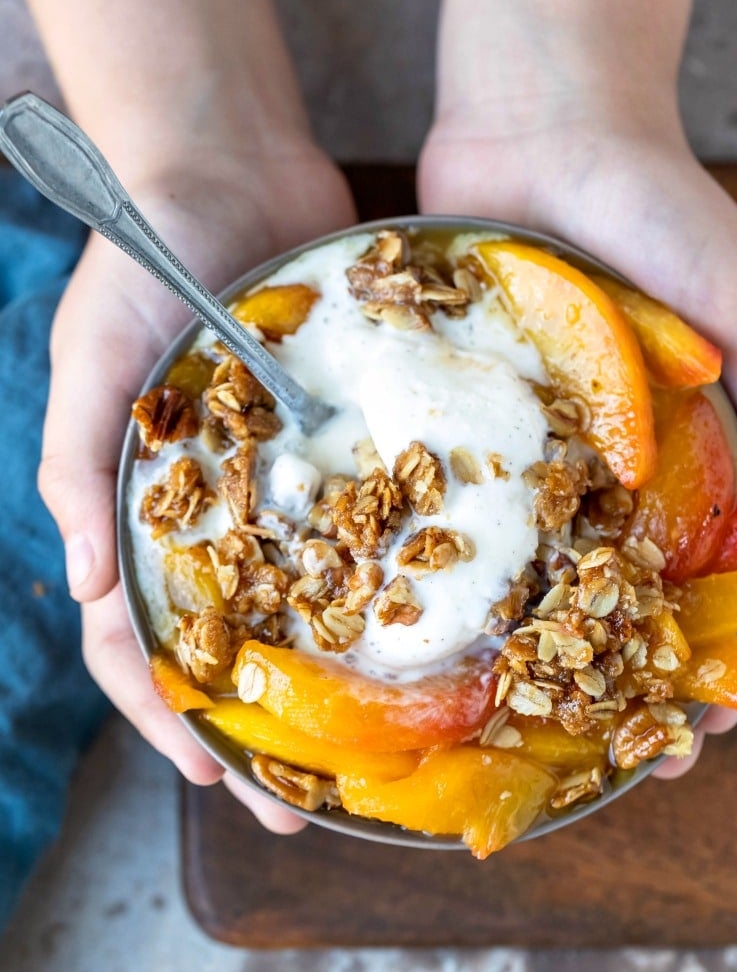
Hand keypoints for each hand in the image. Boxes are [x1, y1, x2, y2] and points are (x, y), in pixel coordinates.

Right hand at [39, 140, 355, 831]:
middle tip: (302, 804)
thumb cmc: (138, 259)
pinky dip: (377, 574)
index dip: (168, 716)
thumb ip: (79, 465)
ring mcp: (273, 477)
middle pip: (225, 643)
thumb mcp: (91, 358)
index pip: (137, 640)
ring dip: (323, 676)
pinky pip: (358, 517)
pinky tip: (422, 623)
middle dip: (254, 729)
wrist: (223, 167)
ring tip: (368, 745)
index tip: (218, 778)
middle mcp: (208, 508)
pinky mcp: (332, 436)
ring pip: (298, 598)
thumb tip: (88, 589)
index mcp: (138, 508)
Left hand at [419, 99, 736, 774]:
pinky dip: (456, 545)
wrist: (541, 120)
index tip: (702, 724)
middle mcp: (604, 445)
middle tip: (610, 748)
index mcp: (684, 433)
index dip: (712, 644)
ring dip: (535, 631)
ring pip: (530, 550)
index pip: (708, 562)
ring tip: (525, 711)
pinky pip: (458, 484)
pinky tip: (442, 611)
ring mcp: (529, 429)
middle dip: (618, 665)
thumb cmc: (655, 204)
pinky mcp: (463, 400)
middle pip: (614, 577)